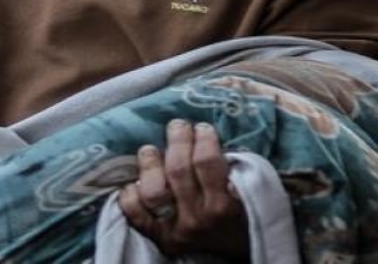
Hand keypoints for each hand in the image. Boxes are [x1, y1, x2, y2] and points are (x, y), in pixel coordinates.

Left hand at [119, 120, 248, 260]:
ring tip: (151, 150)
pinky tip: (136, 181)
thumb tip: (205, 133)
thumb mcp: (247, 193)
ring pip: (153, 190)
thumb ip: (231, 168)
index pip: (207, 163)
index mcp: (225, 206)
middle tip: (178, 126)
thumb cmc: (243, 216)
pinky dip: (130, 195)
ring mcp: (176, 229)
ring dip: (150, 164)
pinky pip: (135, 213)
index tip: (202, 128)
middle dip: (177, 140)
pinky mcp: (158, 237)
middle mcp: (198, 219)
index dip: (202, 139)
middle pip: (178, 170)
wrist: (238, 254)